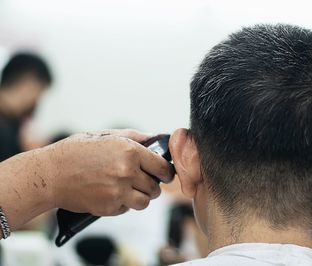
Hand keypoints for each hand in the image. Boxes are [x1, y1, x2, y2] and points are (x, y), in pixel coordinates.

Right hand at [44, 129, 173, 215]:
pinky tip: (111, 194)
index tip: (164, 174)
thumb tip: (154, 139)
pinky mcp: (108, 207)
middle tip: (141, 181)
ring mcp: (118, 191)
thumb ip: (134, 136)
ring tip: (128, 190)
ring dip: (139, 197)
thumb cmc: (76, 151)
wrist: (50, 174)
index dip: (166, 172)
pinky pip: (127, 209)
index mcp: (130, 151)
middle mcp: (127, 172)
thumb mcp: (106, 135)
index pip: (163, 167)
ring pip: (144, 202)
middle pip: (155, 188)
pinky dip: (123, 204)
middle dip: (151, 185)